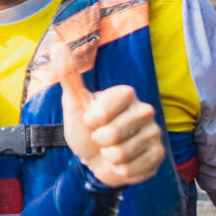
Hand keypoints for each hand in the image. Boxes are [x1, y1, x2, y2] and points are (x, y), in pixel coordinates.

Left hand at [57, 59, 162, 188]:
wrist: (96, 160)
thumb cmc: (85, 128)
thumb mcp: (74, 103)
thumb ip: (68, 76)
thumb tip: (57, 45)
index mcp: (126, 93)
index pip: (104, 111)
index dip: (91, 120)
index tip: (91, 119)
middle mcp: (145, 110)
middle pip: (113, 135)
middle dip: (99, 141)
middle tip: (101, 138)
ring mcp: (155, 133)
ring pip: (122, 154)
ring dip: (109, 157)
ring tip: (111, 150)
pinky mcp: (158, 155)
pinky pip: (132, 169)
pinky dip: (120, 170)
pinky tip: (122, 163)